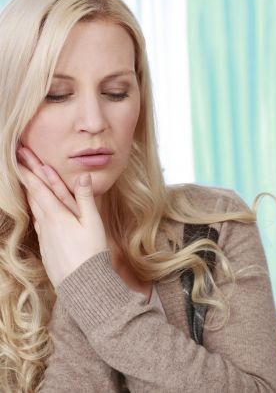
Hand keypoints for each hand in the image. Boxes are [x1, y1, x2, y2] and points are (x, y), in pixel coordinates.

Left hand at [16, 146, 108, 288]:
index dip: (30, 171)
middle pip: (33, 195)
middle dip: (27, 175)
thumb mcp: (93, 223)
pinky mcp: (46, 245)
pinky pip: (38, 221)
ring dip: (29, 191)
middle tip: (19, 159)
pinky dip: (35, 209)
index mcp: (57, 215)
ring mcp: (44, 234)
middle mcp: (46, 223)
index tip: (21, 156)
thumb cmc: (91, 251)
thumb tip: (82, 176)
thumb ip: (86, 199)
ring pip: (34, 208)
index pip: (40, 188)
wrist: (82, 282)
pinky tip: (37, 209)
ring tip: (26, 179)